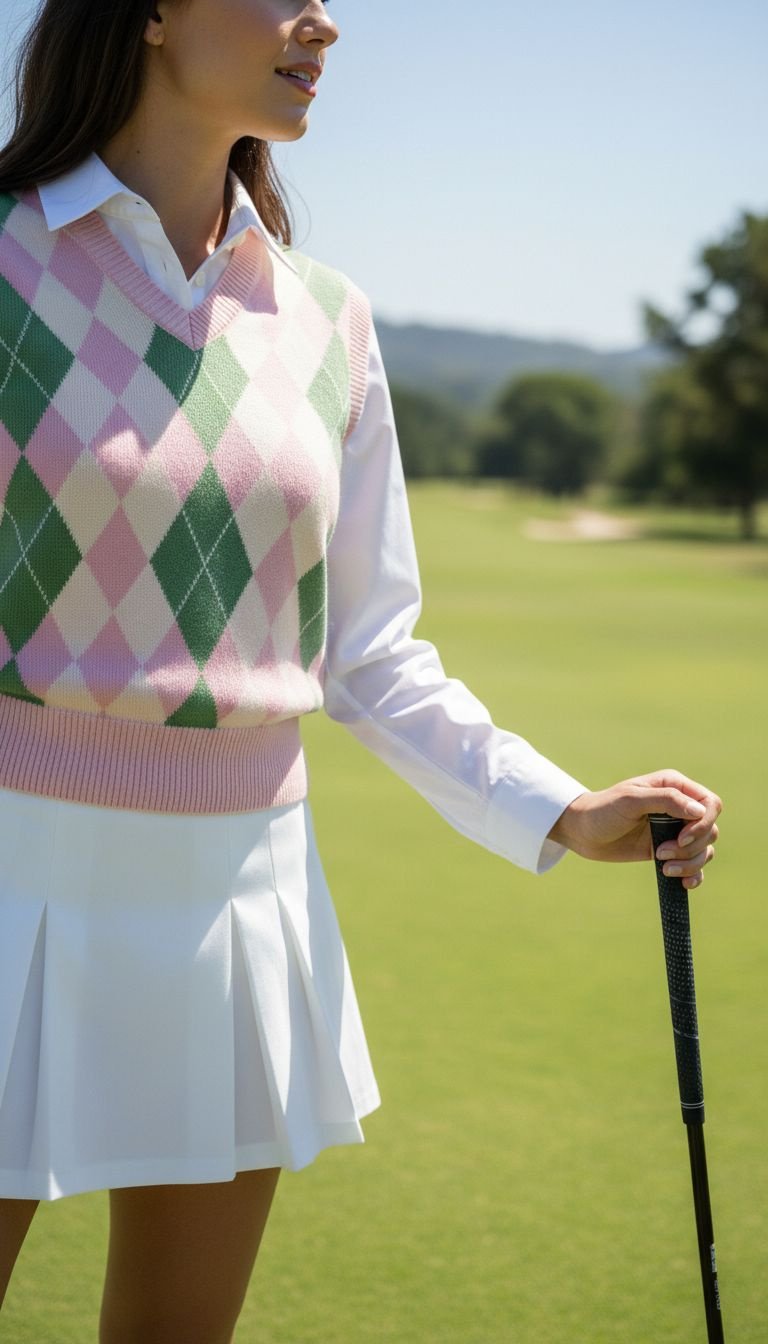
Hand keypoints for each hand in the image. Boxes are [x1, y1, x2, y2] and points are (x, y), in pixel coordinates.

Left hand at [547, 770, 721, 889]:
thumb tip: (700, 811)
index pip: (710, 804)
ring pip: (705, 849)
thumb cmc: (603, 810)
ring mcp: (675, 830)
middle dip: (692, 847)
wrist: (582, 832)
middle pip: (710, 829)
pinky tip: (683, 883)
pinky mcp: (670, 851)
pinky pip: (696, 864)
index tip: (682, 838)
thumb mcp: (631, 800)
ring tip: (664, 868)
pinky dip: (694, 875)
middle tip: (661, 853)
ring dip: (691, 863)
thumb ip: (666, 801)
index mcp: (674, 786)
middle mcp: (679, 807)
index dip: (703, 823)